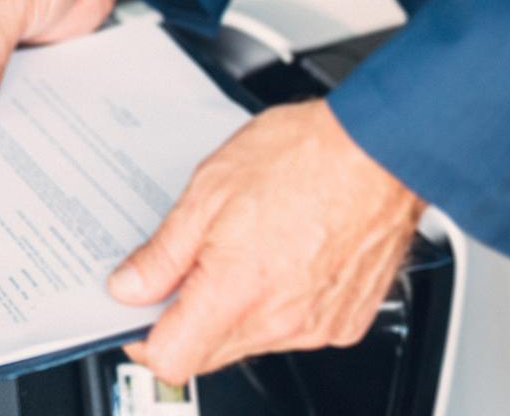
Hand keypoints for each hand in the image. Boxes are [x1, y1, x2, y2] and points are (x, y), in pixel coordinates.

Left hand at [111, 100, 423, 382]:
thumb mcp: (207, 193)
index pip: (172, 358)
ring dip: (232, 309)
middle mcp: (281, 322)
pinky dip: (276, 304)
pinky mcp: (346, 321)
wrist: (380, 151)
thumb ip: (163, 253)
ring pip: (250, 340)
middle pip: (208, 353)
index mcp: (237, 293)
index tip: (138, 310)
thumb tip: (130, 286)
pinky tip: (278, 257)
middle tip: (183, 268)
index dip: (144, 337)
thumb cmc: (302, 158)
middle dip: (186, 319)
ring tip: (239, 249)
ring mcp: (318, 326)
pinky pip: (293, 329)